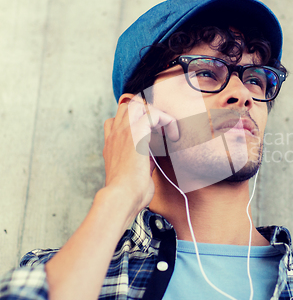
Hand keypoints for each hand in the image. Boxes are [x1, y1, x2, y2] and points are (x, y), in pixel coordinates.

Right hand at [102, 94, 178, 216]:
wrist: (122, 197)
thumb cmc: (130, 192)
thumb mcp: (135, 171)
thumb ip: (143, 157)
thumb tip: (155, 152)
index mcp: (112, 142)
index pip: (118, 117)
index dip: (137, 119)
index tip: (154, 133)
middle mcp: (115, 134)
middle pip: (128, 103)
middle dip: (148, 110)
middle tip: (162, 128)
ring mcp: (123, 131)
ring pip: (138, 102)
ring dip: (156, 113)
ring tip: (167, 130)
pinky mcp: (136, 133)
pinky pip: (154, 113)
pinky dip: (167, 121)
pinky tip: (173, 136)